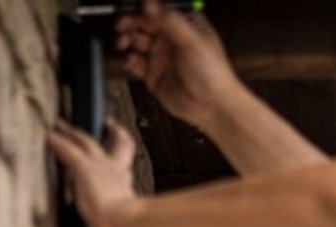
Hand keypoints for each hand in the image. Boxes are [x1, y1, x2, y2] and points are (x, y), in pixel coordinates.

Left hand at [47, 118, 139, 226]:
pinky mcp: (87, 167)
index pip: (121, 174)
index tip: (113, 161)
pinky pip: (66, 148)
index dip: (117, 165)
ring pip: (86, 142)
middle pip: (114, 145)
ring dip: (72, 132)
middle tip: (106, 123)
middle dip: (109, 132)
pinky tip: (45, 134)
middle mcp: (117, 176)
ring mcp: (103, 169)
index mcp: (125, 195)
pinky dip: (56, 140)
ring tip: (60, 124)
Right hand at [114, 2, 242, 129]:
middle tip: (122, 26)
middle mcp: (172, 39)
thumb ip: (170, 20)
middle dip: (131, 23)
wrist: (213, 107)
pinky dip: (130, 60)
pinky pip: (137, 64)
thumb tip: (149, 4)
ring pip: (138, 42)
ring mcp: (162, 57)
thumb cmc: (213, 74)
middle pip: (145, 25)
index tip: (133, 10)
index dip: (144, 10)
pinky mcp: (154, 75)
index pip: (160, 11)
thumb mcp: (192, 40)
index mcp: (185, 25)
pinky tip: (131, 60)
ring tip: (123, 42)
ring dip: (128, 40)